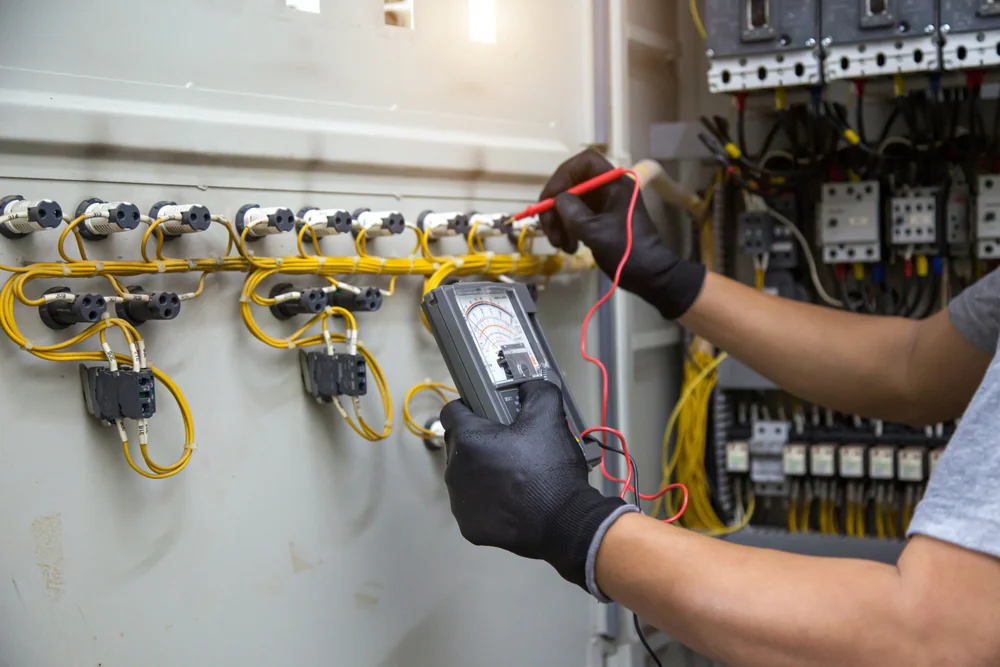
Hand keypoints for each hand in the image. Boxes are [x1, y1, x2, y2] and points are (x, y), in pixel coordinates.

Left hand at [440, 380, 633, 593]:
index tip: (486, 413)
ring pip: (465, 477)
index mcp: (467, 440)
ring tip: (513, 475)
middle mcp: (455, 470)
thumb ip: (536, 390)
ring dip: (481, 473)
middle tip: (509, 444)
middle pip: (459, 446)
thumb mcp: (549, 417)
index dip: (468, 407)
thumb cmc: (549, 470)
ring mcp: (459, 502)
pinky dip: (487, 502)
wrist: (564, 521)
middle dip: (479, 442)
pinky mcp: (469, 526)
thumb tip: (529, 384)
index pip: (451, 411)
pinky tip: (511, 500)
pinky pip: (473, 506)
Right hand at [539, 149, 705, 319]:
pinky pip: (578, 216)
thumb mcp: (594, 231)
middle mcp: (609, 188)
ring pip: (572, 202)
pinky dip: (568, 229)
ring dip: (560, 222)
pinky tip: (569, 246)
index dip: (563, 175)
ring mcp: (606, 204)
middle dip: (557, 206)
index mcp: (615, 183)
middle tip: (549, 229)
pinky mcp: (602, 218)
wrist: (649, 275)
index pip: (585, 162)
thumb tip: (557, 199)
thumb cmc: (627, 251)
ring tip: (561, 245)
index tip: (551, 198)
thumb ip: (571, 211)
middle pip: (573, 183)